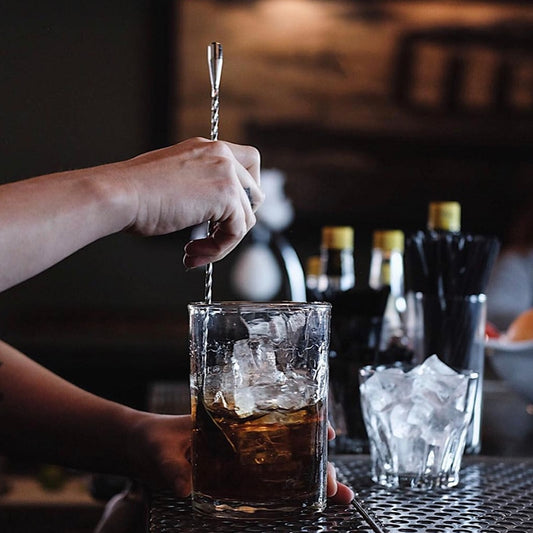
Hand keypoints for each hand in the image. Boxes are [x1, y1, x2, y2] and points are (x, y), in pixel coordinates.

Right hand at [119, 137, 262, 267]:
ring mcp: (227, 173)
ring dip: (223, 241)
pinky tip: (193, 253)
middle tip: (213, 235)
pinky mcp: (227, 196)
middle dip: (238, 219)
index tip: (226, 212)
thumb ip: (199, 186)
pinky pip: (238, 232)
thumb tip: (214, 211)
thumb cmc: (134, 193)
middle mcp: (221, 154)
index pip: (248, 163)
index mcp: (207, 148)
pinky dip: (219, 249)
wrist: (120, 195)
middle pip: (255, 191)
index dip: (245, 191)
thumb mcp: (175, 180)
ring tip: (195, 252)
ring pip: (247, 217)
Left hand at [128, 413, 353, 503]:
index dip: (307, 424)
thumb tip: (185, 487)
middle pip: (289, 451)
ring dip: (310, 484)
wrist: (137, 450)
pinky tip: (302, 509)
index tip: (328, 433)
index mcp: (232, 424)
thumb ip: (173, 468)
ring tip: (335, 500)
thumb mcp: (161, 450)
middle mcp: (242, 442)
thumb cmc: (152, 440)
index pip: (277, 420)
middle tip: (338, 487)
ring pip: (283, 471)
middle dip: (317, 467)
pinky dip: (286, 497)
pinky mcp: (231, 482)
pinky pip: (264, 489)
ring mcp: (239, 463)